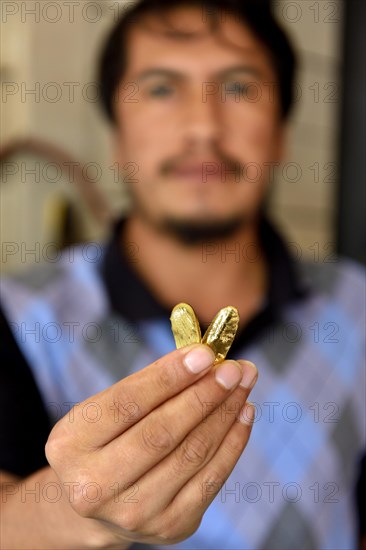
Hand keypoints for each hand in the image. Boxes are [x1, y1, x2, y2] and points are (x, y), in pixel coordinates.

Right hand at [45, 344, 256, 546]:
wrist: (95, 501)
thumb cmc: (104, 441)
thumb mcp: (105, 409)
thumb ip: (148, 385)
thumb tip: (203, 358)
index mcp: (70, 445)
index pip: (126, 403)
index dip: (169, 377)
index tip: (204, 353)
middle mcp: (94, 487)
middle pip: (162, 432)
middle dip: (205, 394)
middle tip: (233, 367)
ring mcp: (133, 513)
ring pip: (192, 453)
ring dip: (225, 412)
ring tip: (243, 382)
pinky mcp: (169, 526)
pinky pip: (211, 479)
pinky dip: (233, 441)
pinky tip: (243, 412)